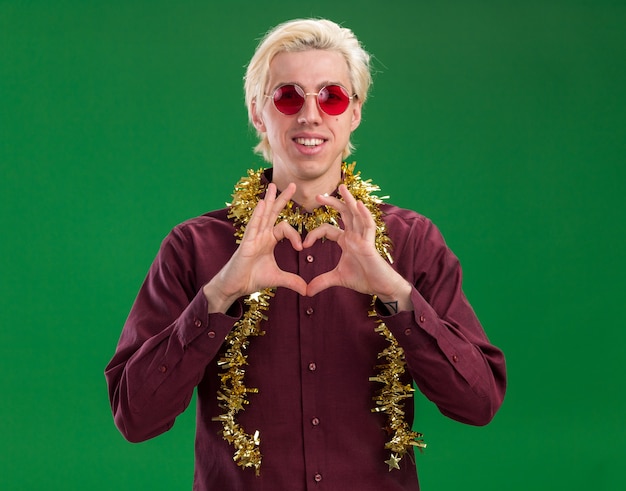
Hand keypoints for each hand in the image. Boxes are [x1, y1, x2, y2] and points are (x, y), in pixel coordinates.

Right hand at [203, 183, 307, 312]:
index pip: (285, 228)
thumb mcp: (277, 278)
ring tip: (273, 185)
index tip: (301, 248)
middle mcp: (261, 235)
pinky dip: (258, 214)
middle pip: (273, 212)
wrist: (234, 286)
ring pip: (262, 214)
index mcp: (268, 240)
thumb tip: (307, 290)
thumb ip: (292, 281)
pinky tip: (262, 203)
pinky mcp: (246, 243)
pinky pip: (253, 226)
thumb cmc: (251, 278)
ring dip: (269, 199)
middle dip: (282, 198)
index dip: (295, 235)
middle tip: (293, 184)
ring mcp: (252, 237)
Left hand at [303, 185, 412, 310]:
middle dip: (332, 203)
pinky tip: (358, 204)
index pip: (328, 229)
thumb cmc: (364, 279)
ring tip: (342, 187)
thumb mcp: (338, 278)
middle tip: (318, 196)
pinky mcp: (370, 244)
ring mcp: (363, 238)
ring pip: (356, 214)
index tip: (303, 245)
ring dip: (349, 200)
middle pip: (343, 213)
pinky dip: (364, 214)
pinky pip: (368, 226)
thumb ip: (322, 282)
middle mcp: (355, 235)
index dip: (314, 234)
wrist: (381, 287)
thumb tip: (307, 291)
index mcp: (346, 240)